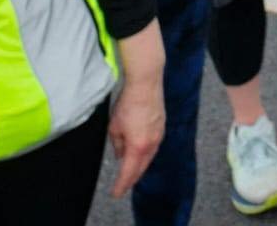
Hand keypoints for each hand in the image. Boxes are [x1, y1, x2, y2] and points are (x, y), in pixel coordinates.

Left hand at [108, 23, 165, 197]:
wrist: (146, 84)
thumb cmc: (128, 103)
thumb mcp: (114, 126)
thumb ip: (118, 144)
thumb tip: (121, 153)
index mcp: (138, 146)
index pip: (129, 172)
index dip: (121, 185)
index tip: (115, 193)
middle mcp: (152, 143)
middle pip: (141, 167)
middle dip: (132, 178)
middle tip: (123, 186)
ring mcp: (159, 134)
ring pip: (149, 157)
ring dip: (139, 166)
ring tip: (131, 172)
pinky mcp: (161, 126)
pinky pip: (153, 146)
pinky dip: (145, 153)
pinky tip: (140, 153)